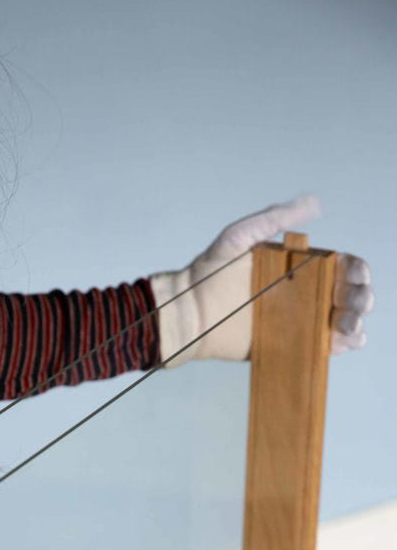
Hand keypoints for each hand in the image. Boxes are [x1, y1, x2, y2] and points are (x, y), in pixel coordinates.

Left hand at [150, 195, 374, 363]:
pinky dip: (342, 345)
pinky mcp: (287, 346)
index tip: (355, 274)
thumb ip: (274, 219)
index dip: (355, 270)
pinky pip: (322, 346)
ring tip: (347, 322)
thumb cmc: (210, 272)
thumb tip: (314, 203)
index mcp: (298, 267)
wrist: (189, 312)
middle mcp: (302, 294)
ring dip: (355, 321)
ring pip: (341, 322)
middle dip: (360, 297)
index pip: (341, 266)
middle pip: (347, 295)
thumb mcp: (240, 236)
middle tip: (354, 301)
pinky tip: (347, 340)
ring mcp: (297, 322)